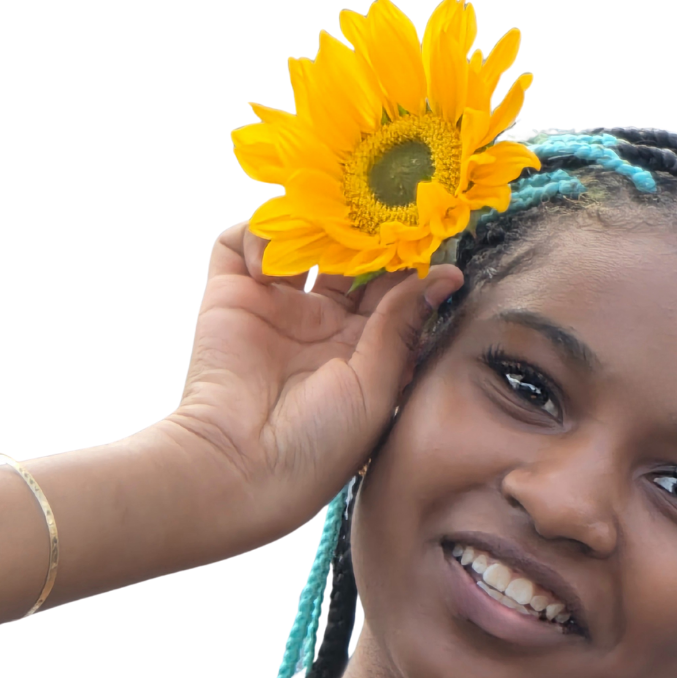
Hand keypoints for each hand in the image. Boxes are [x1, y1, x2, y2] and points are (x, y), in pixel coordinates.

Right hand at [160, 223, 462, 544]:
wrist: (240, 466)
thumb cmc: (319, 445)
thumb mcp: (377, 387)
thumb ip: (403, 325)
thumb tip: (446, 274)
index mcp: (364, 352)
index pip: (392, 289)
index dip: (407, 260)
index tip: (423, 234)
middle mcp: (321, 325)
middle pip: (350, 257)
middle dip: (364, 232)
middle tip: (377, 211)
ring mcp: (276, 308)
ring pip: (300, 240)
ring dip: (315, 224)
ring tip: (325, 226)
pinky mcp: (230, 296)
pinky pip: (239, 244)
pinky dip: (256, 233)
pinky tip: (272, 256)